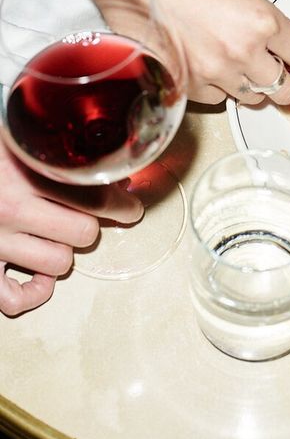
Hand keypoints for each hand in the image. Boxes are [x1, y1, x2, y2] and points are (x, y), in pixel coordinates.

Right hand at [0, 139, 142, 316]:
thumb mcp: (18, 138)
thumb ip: (55, 148)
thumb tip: (105, 163)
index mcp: (25, 172)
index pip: (95, 197)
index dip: (121, 204)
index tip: (128, 205)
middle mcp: (10, 209)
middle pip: (84, 233)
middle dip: (94, 225)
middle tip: (95, 218)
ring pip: (59, 263)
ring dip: (64, 250)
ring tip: (57, 235)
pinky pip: (14, 300)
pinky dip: (33, 293)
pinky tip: (38, 276)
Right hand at [138, 0, 289, 105]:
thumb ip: (262, 22)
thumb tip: (277, 44)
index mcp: (263, 21)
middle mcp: (244, 51)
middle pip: (285, 89)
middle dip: (284, 82)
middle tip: (276, 72)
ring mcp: (217, 72)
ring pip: (254, 98)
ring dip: (251, 86)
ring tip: (238, 66)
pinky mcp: (190, 86)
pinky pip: (218, 99)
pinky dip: (219, 88)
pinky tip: (209, 67)